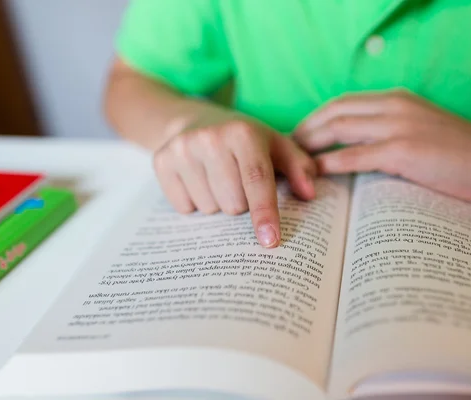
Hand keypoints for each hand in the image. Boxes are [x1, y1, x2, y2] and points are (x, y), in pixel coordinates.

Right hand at [154, 116, 315, 247]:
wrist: (196, 119)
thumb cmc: (245, 140)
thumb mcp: (276, 146)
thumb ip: (299, 168)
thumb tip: (309, 193)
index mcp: (243, 133)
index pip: (257, 181)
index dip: (265, 213)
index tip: (269, 241)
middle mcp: (210, 138)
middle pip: (233, 204)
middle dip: (241, 204)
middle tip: (239, 183)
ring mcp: (182, 149)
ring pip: (209, 209)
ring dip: (218, 204)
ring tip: (219, 180)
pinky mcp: (160, 161)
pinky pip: (184, 207)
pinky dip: (194, 202)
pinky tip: (199, 181)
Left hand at [295, 90, 470, 201]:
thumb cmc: (463, 152)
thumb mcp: (423, 128)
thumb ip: (393, 130)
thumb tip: (361, 147)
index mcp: (396, 100)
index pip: (343, 103)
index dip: (315, 118)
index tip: (300, 135)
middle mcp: (393, 106)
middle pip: (333, 112)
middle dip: (304, 130)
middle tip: (286, 150)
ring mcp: (398, 126)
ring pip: (338, 129)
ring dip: (310, 145)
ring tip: (292, 162)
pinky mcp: (403, 151)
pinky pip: (355, 156)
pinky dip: (330, 164)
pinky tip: (315, 174)